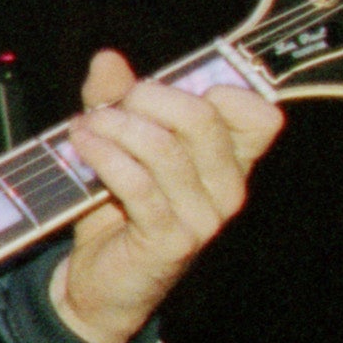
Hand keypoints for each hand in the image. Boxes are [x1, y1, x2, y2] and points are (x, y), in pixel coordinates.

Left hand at [49, 49, 285, 342]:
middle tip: (109, 107)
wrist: (98, 283)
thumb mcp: (118, 145)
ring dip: (115, 127)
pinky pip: (138, 184)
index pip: (259, 115)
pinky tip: (82, 145)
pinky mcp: (170, 240)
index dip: (215, 88)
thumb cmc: (117, 210)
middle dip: (147, 98)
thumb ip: (114, 99)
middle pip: (202, 118)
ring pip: (164, 148)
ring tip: (85, 126)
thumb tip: (107, 59)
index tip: (162, 86)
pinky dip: (104, 156)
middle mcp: (228, 190)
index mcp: (230, 162)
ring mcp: (204, 218)